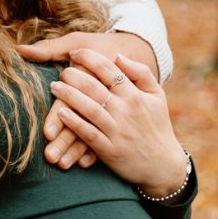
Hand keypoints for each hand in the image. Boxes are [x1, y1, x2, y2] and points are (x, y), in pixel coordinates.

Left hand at [18, 32, 158, 169]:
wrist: (163, 165)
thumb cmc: (157, 126)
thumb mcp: (157, 96)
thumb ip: (141, 73)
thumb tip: (118, 56)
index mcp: (135, 95)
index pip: (109, 70)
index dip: (88, 58)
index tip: (74, 53)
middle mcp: (125, 110)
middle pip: (95, 87)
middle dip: (74, 75)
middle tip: (61, 71)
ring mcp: (116, 131)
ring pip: (89, 108)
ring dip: (69, 96)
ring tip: (54, 86)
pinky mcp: (109, 150)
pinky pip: (89, 134)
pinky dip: (74, 123)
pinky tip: (61, 113)